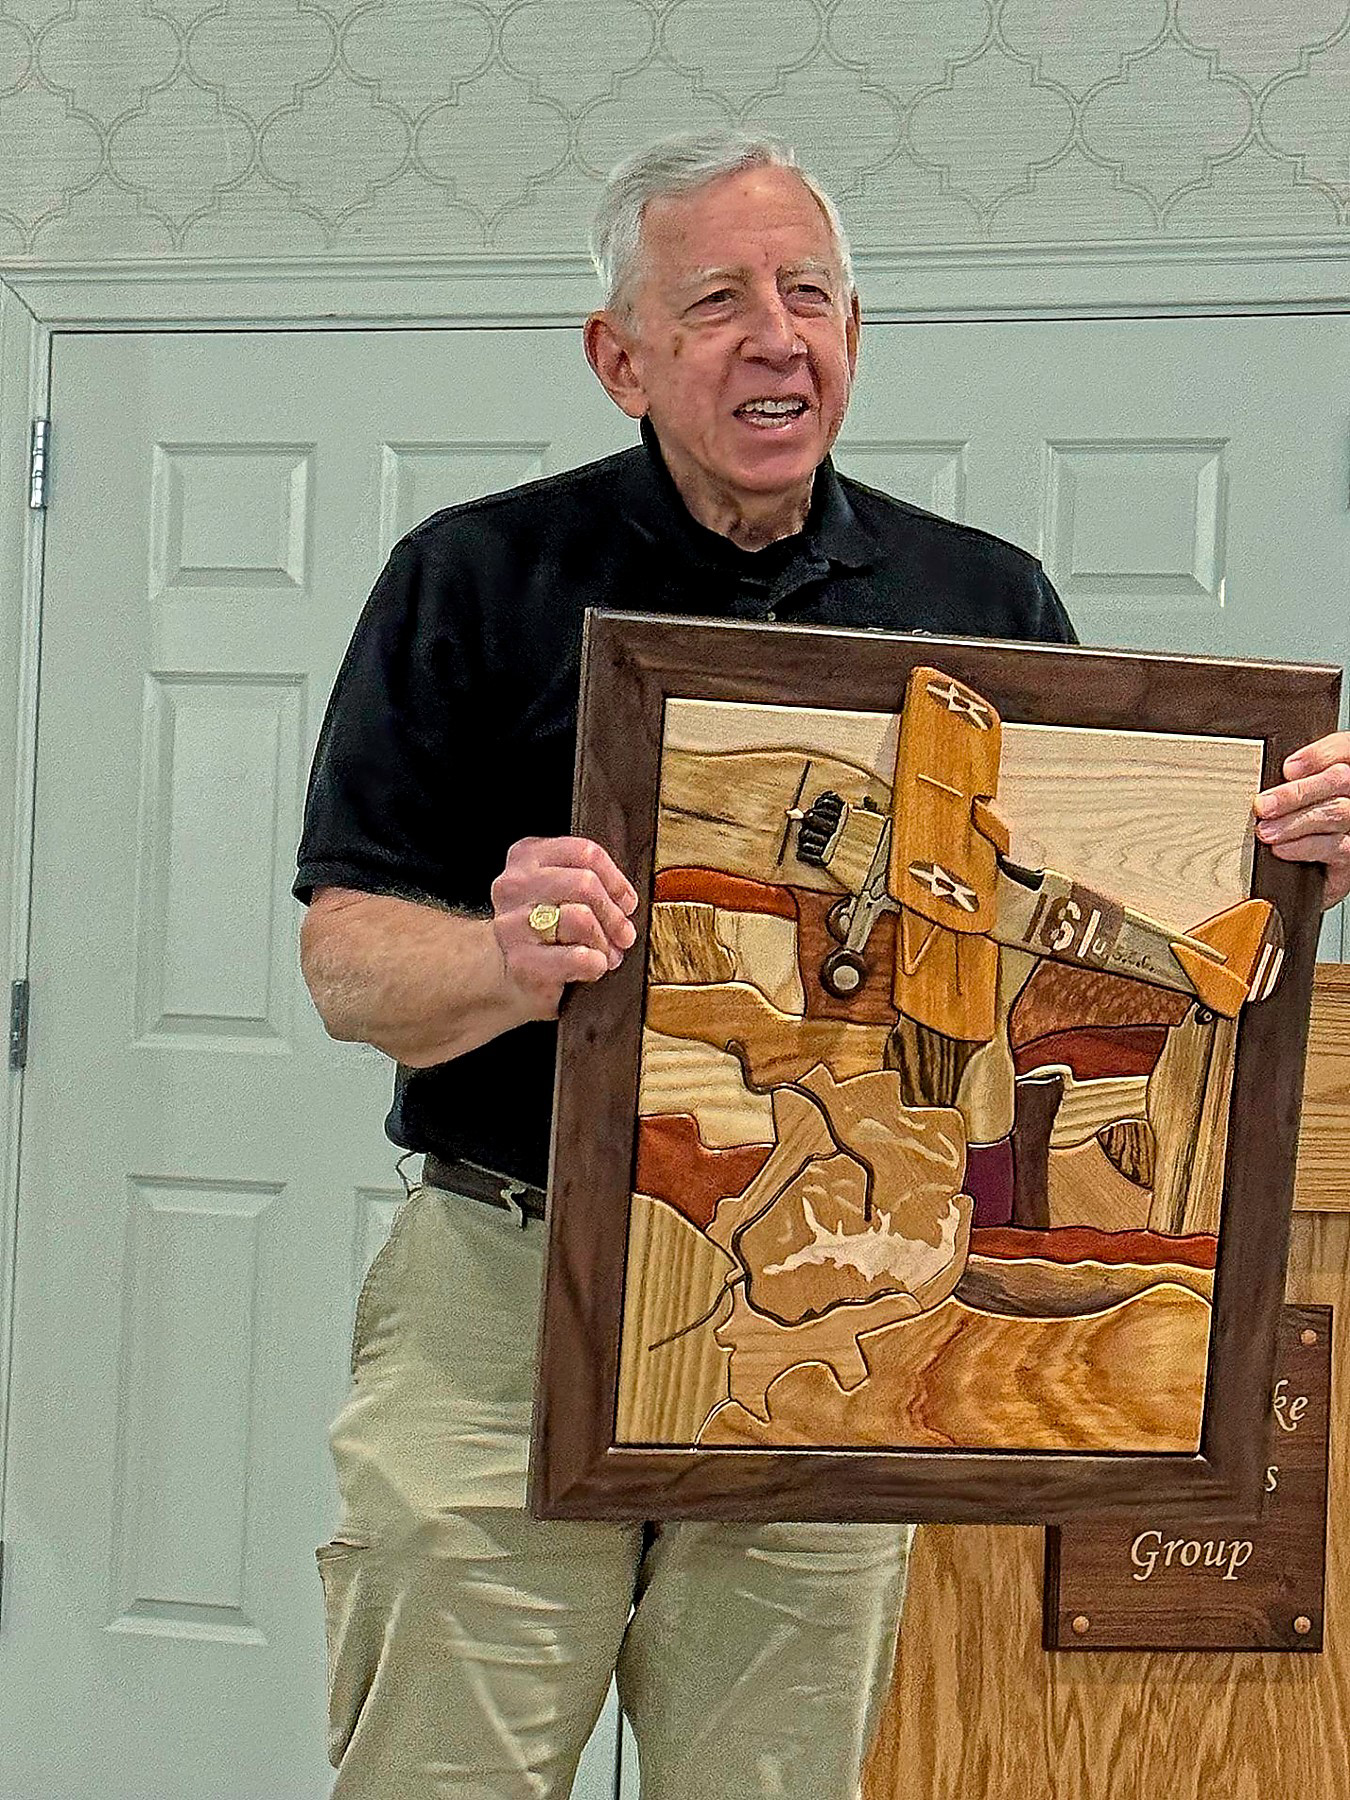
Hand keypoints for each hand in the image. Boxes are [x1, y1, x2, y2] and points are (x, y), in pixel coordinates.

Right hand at [490, 835, 638, 1017]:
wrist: (510, 975)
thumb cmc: (545, 931)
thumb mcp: (562, 893)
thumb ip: (591, 882)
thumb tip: (625, 901)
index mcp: (527, 857)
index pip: (585, 852)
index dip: (616, 880)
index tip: (625, 901)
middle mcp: (513, 886)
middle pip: (585, 883)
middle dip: (613, 913)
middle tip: (623, 934)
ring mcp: (512, 925)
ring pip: (581, 918)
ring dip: (604, 941)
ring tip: (605, 953)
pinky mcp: (521, 963)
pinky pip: (578, 957)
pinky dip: (595, 964)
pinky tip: (591, 968)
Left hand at [1253, 733, 1349, 908]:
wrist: (1312, 874)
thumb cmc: (1301, 826)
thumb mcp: (1298, 796)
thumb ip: (1296, 779)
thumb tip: (1277, 773)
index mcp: (1345, 771)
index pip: (1345, 749)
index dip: (1320, 754)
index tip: (1288, 768)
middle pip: (1340, 779)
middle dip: (1297, 792)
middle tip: (1262, 806)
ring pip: (1336, 812)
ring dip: (1294, 822)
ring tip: (1265, 831)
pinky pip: (1336, 847)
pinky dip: (1304, 847)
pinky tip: (1282, 849)